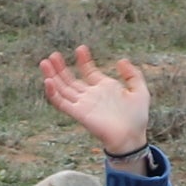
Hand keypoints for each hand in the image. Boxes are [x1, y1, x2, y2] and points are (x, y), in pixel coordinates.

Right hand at [37, 45, 151, 156]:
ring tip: (45, 62)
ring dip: (53, 76)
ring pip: (62, 89)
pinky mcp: (78, 113)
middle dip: (61, 67)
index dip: (84, 60)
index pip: (88, 71)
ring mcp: (83, 104)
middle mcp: (91, 96)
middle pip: (70, 80)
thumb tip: (120, 60)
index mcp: (104, 88)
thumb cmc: (136, 118)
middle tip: (53, 55)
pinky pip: (61, 103)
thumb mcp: (140, 91)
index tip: (81, 48)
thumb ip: (133, 75)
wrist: (131, 137)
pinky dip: (53, 93)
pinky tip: (48, 81)